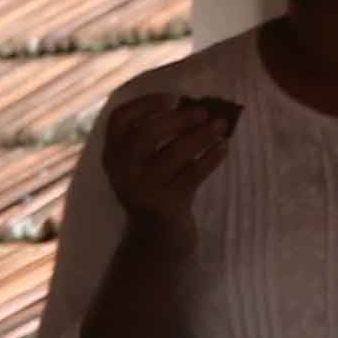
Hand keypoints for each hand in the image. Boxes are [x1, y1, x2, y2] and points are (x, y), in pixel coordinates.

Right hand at [100, 87, 244, 237]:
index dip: (145, 104)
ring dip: (201, 136)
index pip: (119, 120)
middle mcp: (122, 172)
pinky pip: (193, 175)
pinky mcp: (165, 206)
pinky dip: (211, 158)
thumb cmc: (158, 189)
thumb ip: (160, 136)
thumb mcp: (147, 163)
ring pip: (174, 154)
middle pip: (146, 134)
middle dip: (178, 120)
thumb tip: (196, 105)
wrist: (157, 239)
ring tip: (221, 125)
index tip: (174, 98)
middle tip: (204, 111)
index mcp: (113, 155)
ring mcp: (142, 190)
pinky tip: (224, 148)